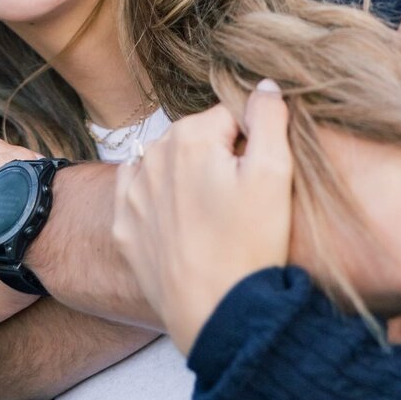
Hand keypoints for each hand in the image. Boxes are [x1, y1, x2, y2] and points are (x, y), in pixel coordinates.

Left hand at [113, 81, 292, 353]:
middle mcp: (152, 156)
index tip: (261, 179)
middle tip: (243, 201)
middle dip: (221, 158)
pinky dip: (163, 203)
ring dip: (191, 178)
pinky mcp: (126, 227)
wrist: (215, 314)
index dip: (254, 144)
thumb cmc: (250, 244)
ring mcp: (134, 193)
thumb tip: (265, 85)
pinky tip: (185, 225)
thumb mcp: (274, 174)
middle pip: (200, 139)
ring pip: (171, 165)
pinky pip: (144, 196)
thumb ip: (269, 117)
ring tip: (217, 217)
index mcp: (190, 136)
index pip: (232, 116)